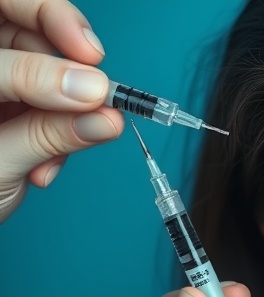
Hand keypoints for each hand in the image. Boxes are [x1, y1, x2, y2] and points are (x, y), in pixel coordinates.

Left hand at [0, 0, 122, 222]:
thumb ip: (48, 132)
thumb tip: (104, 110)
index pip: (3, 10)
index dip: (51, 20)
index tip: (90, 59)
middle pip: (27, 30)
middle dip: (67, 66)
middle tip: (98, 91)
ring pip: (46, 70)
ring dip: (66, 114)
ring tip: (55, 158)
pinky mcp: (8, 109)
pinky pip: (49, 107)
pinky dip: (60, 136)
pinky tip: (44, 166)